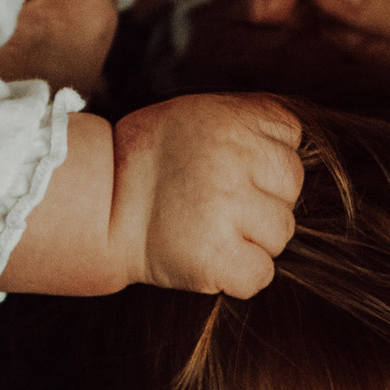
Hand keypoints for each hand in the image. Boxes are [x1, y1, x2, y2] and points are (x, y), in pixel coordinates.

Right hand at [109, 92, 303, 296]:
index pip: (290, 136)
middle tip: (218, 201)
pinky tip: (213, 257)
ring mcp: (225, 209)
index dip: (265, 156)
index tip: (233, 165)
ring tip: (212, 227)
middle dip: (263, 196)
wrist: (98, 207)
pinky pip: (261, 274)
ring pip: (282, 232)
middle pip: (291, 185)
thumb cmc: (147, 162)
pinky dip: (241, 274)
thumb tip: (291, 145)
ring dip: (254, 237)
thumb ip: (244, 123)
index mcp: (230, 120)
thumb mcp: (194, 115)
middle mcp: (233, 161)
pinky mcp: (214, 256)